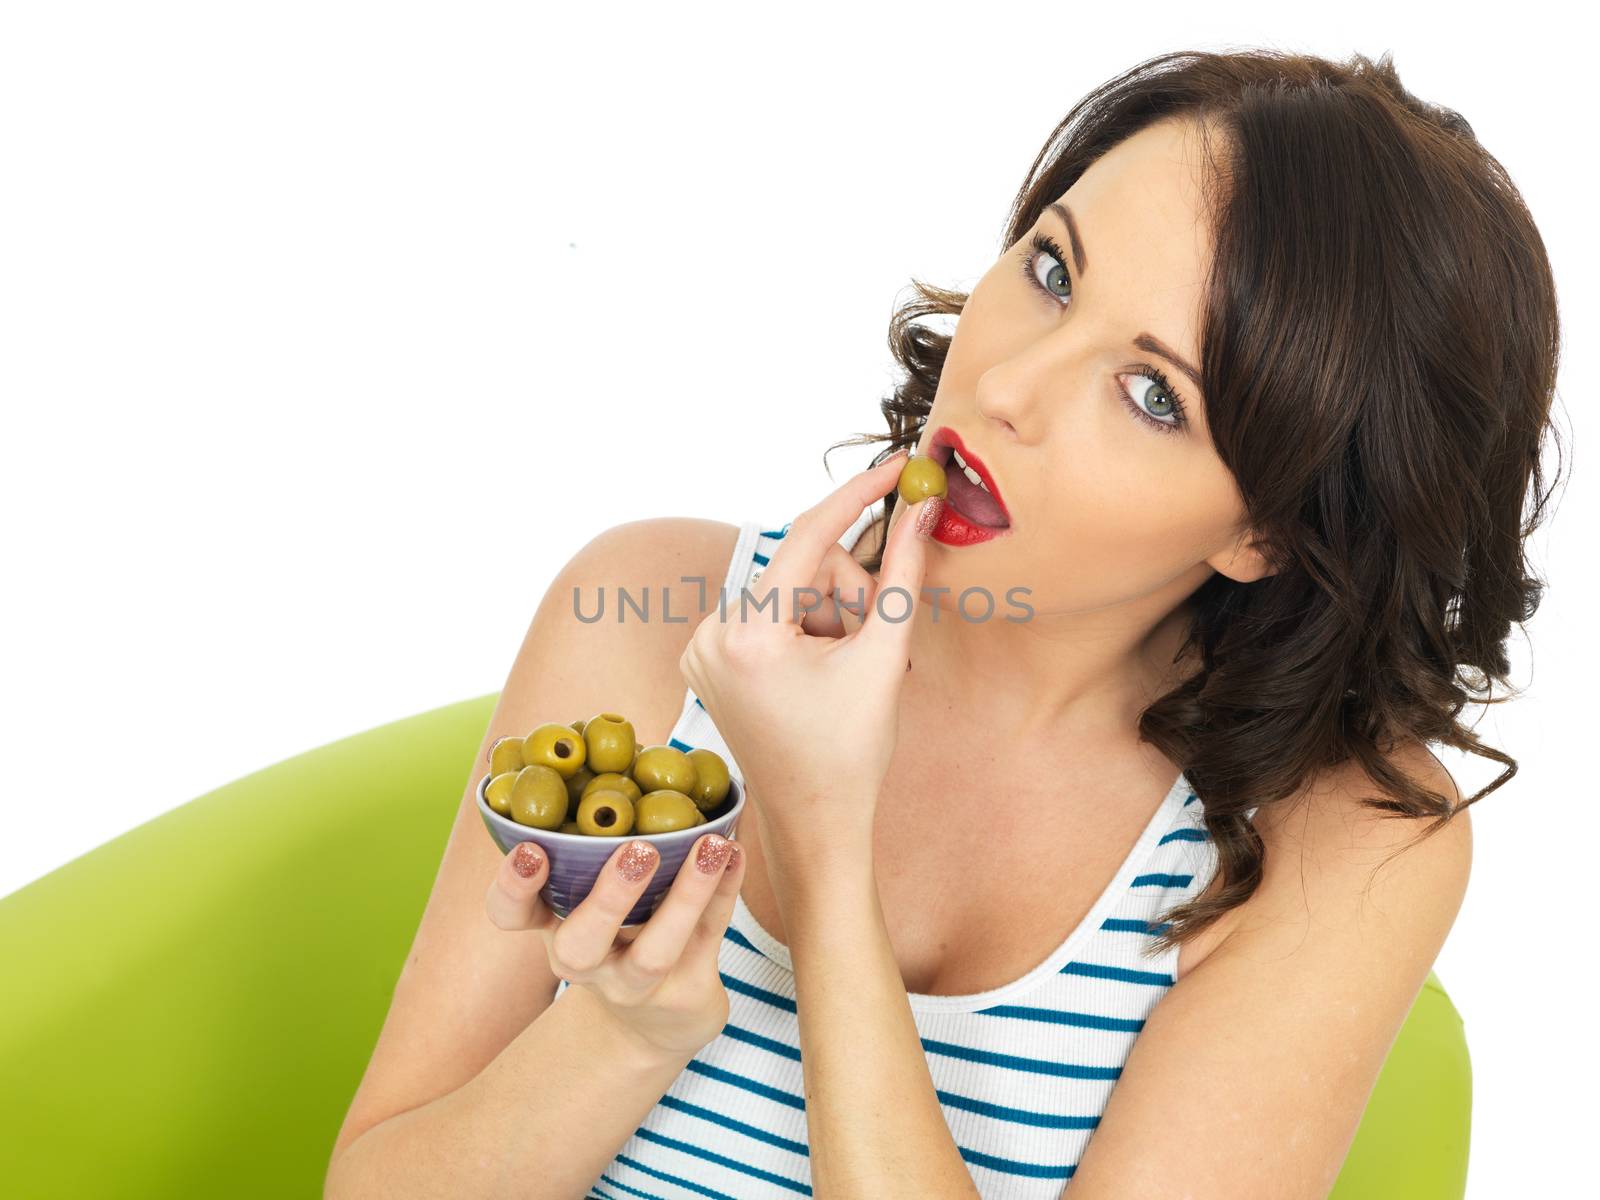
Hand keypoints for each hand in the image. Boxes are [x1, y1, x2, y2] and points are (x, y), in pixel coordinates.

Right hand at [485, 833, 745, 1058]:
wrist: (658, 1020)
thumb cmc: (618, 928)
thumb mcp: (592, 892)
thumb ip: (593, 836)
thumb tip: (605, 739)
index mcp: (553, 926)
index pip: (512, 915)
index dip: (513, 886)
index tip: (530, 848)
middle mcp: (586, 963)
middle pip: (582, 945)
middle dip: (608, 897)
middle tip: (636, 849)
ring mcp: (635, 986)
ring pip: (656, 951)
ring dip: (686, 895)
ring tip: (712, 845)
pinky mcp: (685, 993)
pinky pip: (708, 938)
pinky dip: (725, 892)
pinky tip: (737, 852)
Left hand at [677, 451, 939, 872]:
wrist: (813, 821)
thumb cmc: (851, 751)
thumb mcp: (884, 656)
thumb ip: (904, 573)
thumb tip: (922, 508)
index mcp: (748, 636)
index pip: (808, 535)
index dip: (860, 496)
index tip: (899, 468)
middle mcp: (710, 635)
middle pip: (802, 566)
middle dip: (849, 593)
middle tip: (879, 637)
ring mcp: (701, 647)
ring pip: (788, 587)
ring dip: (830, 614)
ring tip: (848, 667)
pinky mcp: (705, 658)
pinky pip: (767, 611)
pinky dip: (804, 628)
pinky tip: (819, 671)